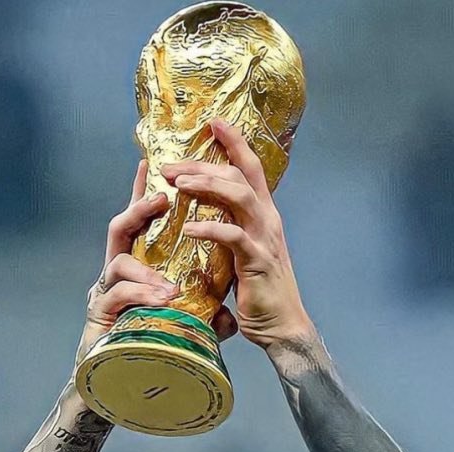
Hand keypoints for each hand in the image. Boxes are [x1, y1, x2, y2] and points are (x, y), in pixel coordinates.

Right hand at [78, 161, 236, 360]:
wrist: (119, 384)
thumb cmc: (148, 350)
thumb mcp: (182, 328)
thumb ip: (202, 316)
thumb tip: (229, 314)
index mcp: (137, 269)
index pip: (142, 226)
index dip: (145, 194)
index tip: (156, 166)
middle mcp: (116, 275)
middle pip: (121, 227)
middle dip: (139, 208)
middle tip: (162, 197)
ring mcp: (104, 292)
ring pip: (118, 262)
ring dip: (145, 267)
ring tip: (169, 286)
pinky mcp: (99, 314)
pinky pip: (118, 296)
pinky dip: (141, 296)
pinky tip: (162, 302)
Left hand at [162, 118, 312, 349]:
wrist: (282, 326)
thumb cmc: (260, 293)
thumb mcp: (242, 255)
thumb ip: (229, 233)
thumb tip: (202, 220)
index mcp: (264, 215)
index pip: (251, 168)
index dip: (235, 142)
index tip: (213, 123)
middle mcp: (267, 220)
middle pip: (238, 175)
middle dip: (203, 164)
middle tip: (170, 166)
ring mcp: (264, 238)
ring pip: (238, 196)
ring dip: (206, 186)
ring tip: (177, 185)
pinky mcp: (257, 261)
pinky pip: (232, 236)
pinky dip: (210, 229)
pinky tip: (188, 230)